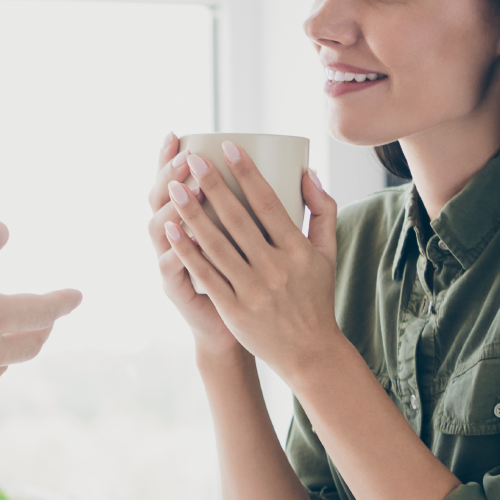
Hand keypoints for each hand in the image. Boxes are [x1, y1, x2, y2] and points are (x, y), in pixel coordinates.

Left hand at [159, 142, 347, 379]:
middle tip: (192, 160)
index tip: (227, 147)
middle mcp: (275, 268)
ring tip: (174, 188)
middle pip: (237, 220)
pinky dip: (187, 252)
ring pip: (216, 246)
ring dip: (192, 215)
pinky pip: (206, 275)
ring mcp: (253, 290)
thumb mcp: (327, 253)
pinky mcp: (234, 309)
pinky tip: (172, 230)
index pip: (268, 203)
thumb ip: (322, 210)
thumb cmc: (315, 296)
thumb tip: (307, 171)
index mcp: (298, 250)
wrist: (308, 352)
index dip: (247, 172)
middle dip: (212, 187)